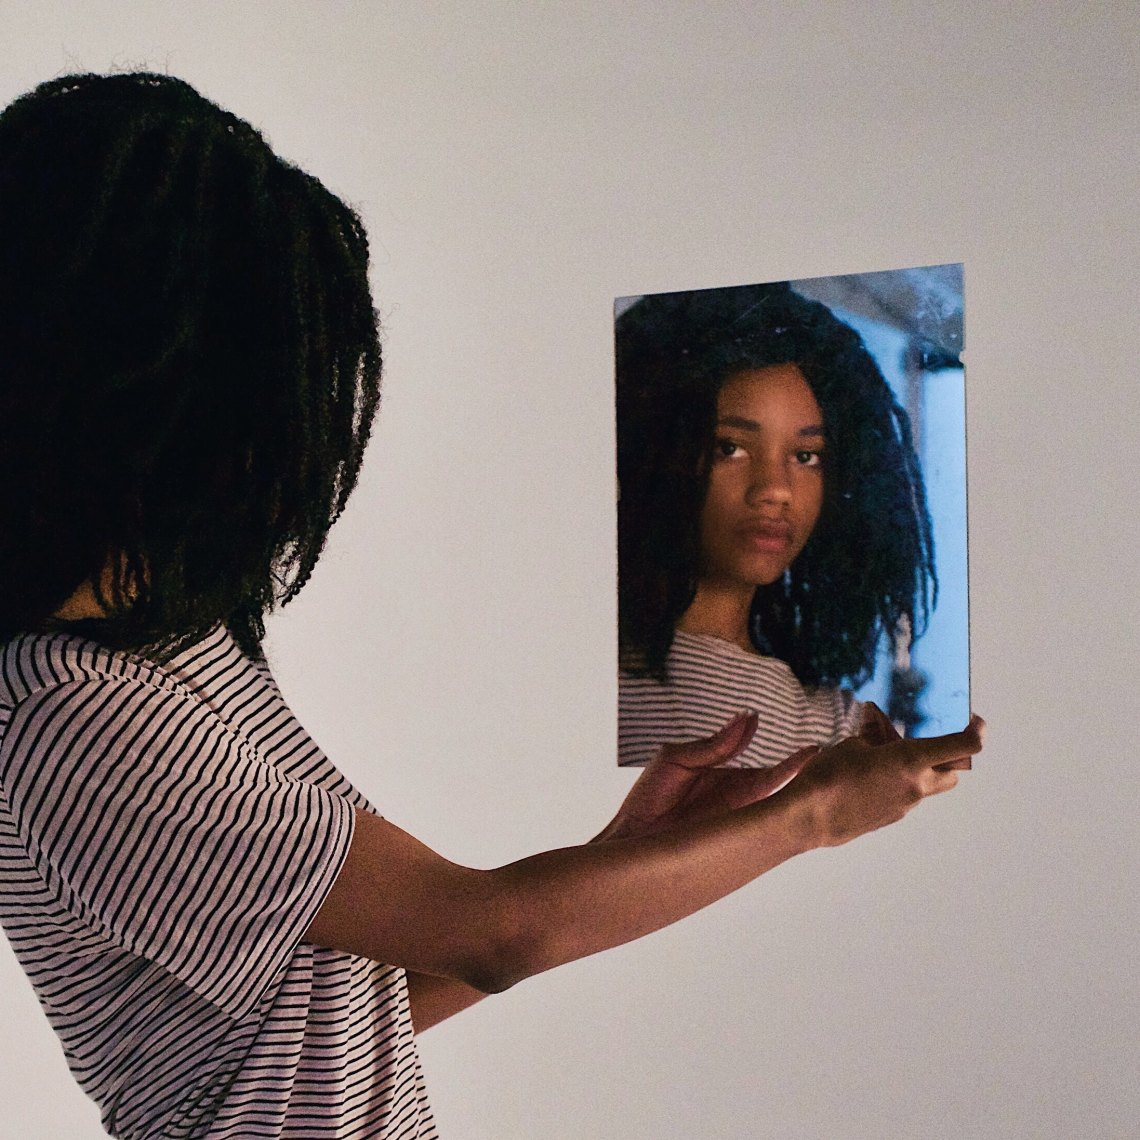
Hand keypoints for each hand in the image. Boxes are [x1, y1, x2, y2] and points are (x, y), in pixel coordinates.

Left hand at [595, 711, 820, 841]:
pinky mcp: (731, 830)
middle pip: (781, 783)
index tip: (817, 746)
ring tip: (826, 775)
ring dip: (798, 788)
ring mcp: (736, 814)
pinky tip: (798, 801)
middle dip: (806, 772)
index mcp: (726, 775)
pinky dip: (779, 810)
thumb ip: (713, 745)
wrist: (630, 835)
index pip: (766, 764)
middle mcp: (738, 796)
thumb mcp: (677, 759)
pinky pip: (760, 820)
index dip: (791, 758)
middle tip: (835, 759)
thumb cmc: (648, 798)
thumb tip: (747, 718)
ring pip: (776, 801)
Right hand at [781, 704, 985, 847]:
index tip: (975, 721)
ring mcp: (905, 806)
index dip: (976, 730)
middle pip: (952, 772)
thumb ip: (871, 733)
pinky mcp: (890, 817)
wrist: (809, 818)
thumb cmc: (829, 777)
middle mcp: (916, 786)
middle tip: (925, 740)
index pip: (962, 746)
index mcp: (910, 761)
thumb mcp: (851, 745)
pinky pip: (906, 796)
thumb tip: (875, 720)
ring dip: (918, 769)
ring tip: (884, 754)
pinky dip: (899, 782)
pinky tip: (870, 774)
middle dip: (947, 756)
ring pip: (927, 785)